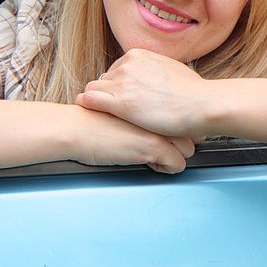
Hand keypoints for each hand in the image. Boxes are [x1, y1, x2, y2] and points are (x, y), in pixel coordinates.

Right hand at [71, 105, 194, 173]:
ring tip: (154, 156)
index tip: (167, 133)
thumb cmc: (91, 120)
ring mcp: (158, 128)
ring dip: (175, 155)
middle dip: (180, 142)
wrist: (75, 128)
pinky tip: (149, 163)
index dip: (175, 127)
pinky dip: (166, 168)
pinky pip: (178, 164)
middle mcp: (159, 111)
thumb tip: (148, 119)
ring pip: (189, 148)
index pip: (180, 113)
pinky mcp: (154, 146)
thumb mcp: (119, 107)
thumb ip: (138, 109)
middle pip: (190, 130)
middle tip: (161, 147)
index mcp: (151, 98)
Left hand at [75, 48, 208, 138]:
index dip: (116, 85)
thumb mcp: (172, 68)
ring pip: (94, 89)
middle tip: (112, 109)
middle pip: (104, 79)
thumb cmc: (193, 92)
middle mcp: (127, 65)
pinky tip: (83, 109)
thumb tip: (155, 74)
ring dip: (97, 101)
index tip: (120, 96)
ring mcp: (122, 83)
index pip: (115, 69)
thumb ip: (155, 69)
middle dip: (107, 93)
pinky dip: (85, 104)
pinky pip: (90, 100)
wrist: (201, 104)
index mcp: (138, 55)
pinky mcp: (120, 103)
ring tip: (98, 113)